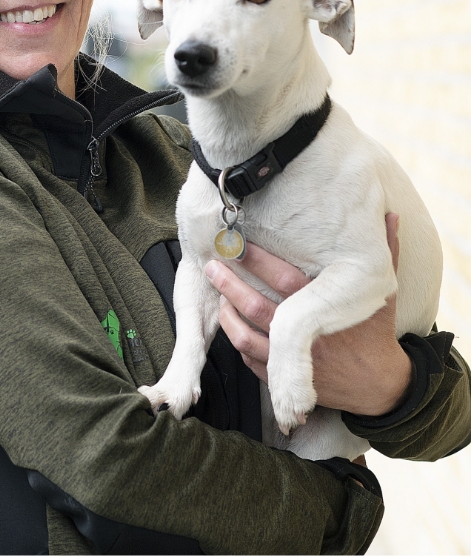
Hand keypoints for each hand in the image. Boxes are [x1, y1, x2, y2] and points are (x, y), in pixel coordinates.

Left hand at [206, 213, 413, 416]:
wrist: (381, 387)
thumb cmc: (375, 333)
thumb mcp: (382, 293)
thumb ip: (385, 252)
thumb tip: (391, 216)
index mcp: (324, 309)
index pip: (283, 280)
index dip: (257, 261)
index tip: (238, 244)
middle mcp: (305, 335)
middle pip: (256, 307)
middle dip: (230, 284)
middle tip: (212, 264)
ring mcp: (293, 361)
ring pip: (247, 337)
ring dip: (228, 315)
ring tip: (218, 295)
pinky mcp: (287, 380)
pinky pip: (252, 362)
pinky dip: (238, 343)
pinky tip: (231, 325)